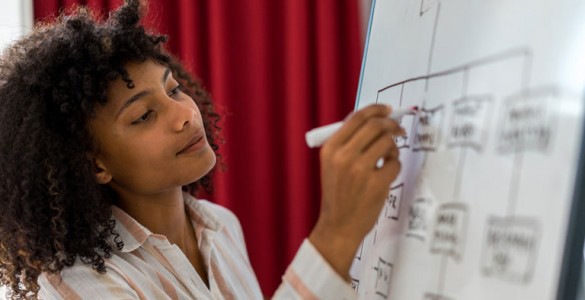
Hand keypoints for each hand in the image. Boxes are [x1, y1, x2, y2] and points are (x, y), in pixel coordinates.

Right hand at [309, 104, 403, 279]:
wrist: (338, 226)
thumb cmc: (339, 194)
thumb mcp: (332, 165)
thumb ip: (348, 143)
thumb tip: (375, 120)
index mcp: (330, 149)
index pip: (356, 118)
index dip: (376, 109)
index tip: (388, 109)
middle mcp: (343, 156)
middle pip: (375, 126)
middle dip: (391, 124)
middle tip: (398, 128)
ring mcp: (360, 170)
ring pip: (388, 143)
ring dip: (393, 147)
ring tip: (389, 157)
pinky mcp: (376, 184)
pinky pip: (395, 163)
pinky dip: (394, 165)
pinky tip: (386, 174)